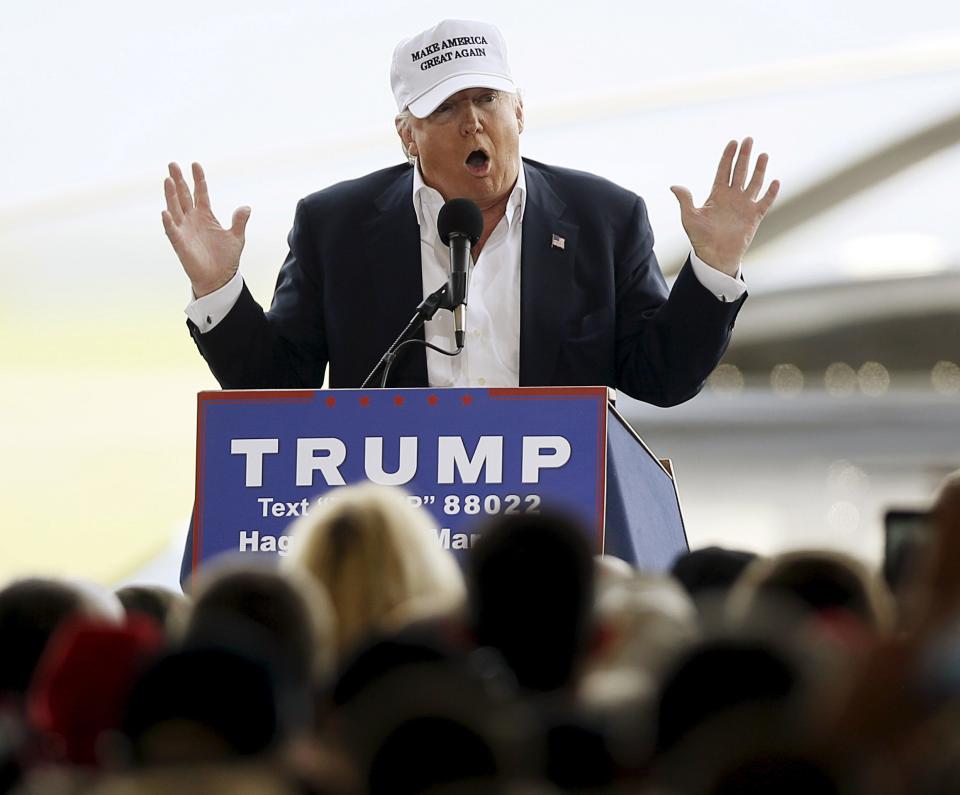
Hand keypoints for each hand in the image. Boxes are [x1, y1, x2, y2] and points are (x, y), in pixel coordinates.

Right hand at [161, 162, 250, 297]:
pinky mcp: (180, 244)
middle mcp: (192, 220)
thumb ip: (239, 222)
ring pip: (175, 208)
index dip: (198, 179)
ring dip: (171, 195)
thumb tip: (246, 207)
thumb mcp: (236, 238)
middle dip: (179, 181)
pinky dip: (169, 222)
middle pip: (183, 196)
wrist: (219, 279)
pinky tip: (165, 212)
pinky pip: (173, 231)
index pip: (201, 193)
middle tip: (173, 164)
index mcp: (206, 216)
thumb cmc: (226, 259)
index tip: (195, 164)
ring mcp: (185, 230)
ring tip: (168, 180)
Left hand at [670, 138, 778, 275]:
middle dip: (744, 156)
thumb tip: (674, 186)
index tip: (733, 142)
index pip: (724, 171)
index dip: (728, 157)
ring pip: (754, 183)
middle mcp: (732, 197)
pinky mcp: (754, 216)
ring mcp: (744, 206)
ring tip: (763, 154)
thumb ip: (685, 201)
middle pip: (740, 172)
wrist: (714, 256)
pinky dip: (771, 192)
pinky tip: (775, 181)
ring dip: (759, 169)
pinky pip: (765, 202)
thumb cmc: (701, 238)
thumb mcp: (690, 218)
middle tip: (748, 139)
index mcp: (717, 195)